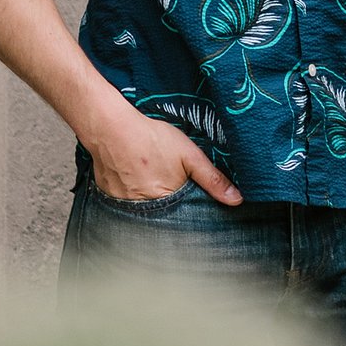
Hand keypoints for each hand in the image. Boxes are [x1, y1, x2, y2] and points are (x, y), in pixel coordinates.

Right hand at [86, 110, 241, 204]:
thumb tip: (237, 200)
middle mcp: (141, 210)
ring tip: (150, 177)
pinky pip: (125, 202)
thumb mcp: (189, 155)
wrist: (111, 127)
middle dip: (170, 206)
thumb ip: (212, 179)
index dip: (189, 209)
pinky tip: (135, 176)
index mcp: (165, 202)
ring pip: (143, 210)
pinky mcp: (108, 197)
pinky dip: (133, 193)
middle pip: (162, 216)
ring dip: (150, 199)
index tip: (191, 198)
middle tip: (167, 180)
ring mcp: (122, 205)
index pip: (183, 218)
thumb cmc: (152, 139)